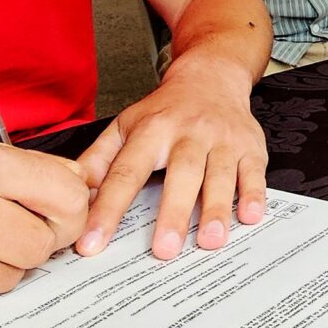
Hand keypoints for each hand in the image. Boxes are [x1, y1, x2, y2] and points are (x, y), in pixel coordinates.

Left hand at [76, 53, 267, 258]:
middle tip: (164, 251)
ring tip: (210, 241)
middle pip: (181, 174)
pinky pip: (254, 171)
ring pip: (220, 175)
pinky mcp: (250, 146)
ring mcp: (222, 139)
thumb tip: (73, 190)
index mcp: (152, 131)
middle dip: (173, 213)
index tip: (93, 243)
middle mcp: (189, 133)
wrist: (211, 76)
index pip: (126, 173)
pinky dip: (254, 194)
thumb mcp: (126, 125)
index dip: (108, 209)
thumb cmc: (166, 110)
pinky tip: (250, 217)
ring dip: (216, 209)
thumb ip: (99, 159)